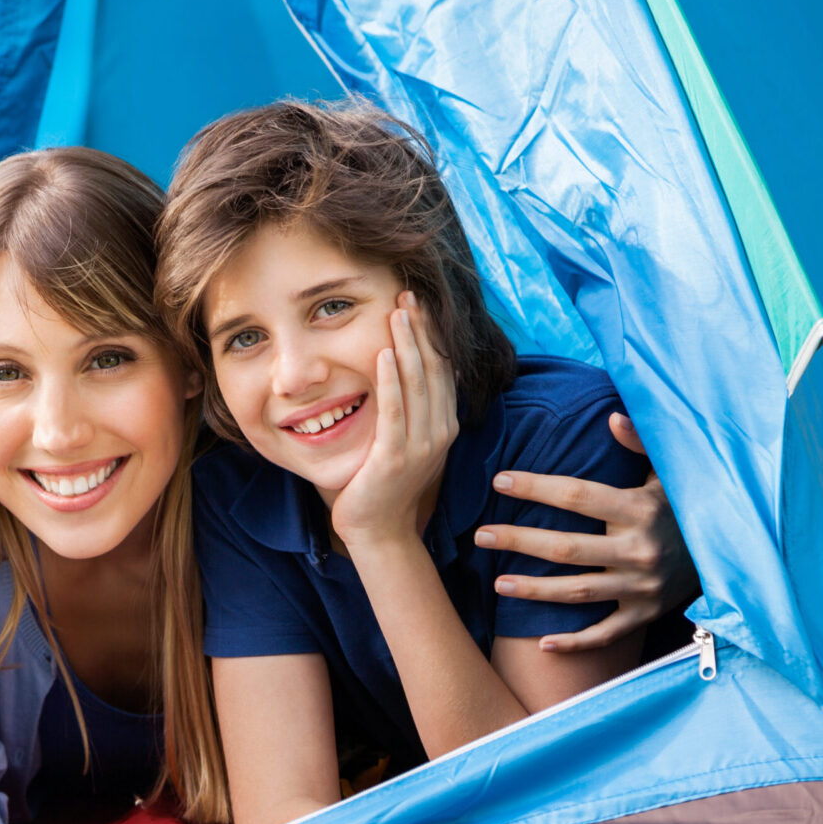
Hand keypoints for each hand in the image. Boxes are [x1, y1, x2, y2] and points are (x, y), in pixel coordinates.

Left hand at [330, 292, 458, 543]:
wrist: (378, 529)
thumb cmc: (384, 482)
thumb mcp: (405, 439)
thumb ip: (411, 409)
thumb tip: (407, 369)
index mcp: (444, 425)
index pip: (441, 369)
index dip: (431, 334)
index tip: (419, 303)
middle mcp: (440, 432)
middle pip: (433, 369)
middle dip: (420, 329)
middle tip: (407, 294)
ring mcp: (420, 446)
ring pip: (417, 384)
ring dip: (407, 344)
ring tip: (397, 312)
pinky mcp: (395, 457)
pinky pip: (394, 411)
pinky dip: (390, 381)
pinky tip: (384, 354)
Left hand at [476, 413, 698, 651]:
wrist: (733, 554)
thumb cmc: (685, 507)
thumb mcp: (670, 473)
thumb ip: (641, 444)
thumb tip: (612, 415)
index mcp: (640, 510)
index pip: (578, 497)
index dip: (536, 488)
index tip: (500, 481)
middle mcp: (640, 551)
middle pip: (567, 548)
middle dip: (519, 541)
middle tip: (480, 535)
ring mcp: (642, 588)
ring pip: (578, 592)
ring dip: (535, 590)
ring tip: (497, 583)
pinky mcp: (645, 615)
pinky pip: (606, 634)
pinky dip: (575, 643)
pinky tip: (542, 643)